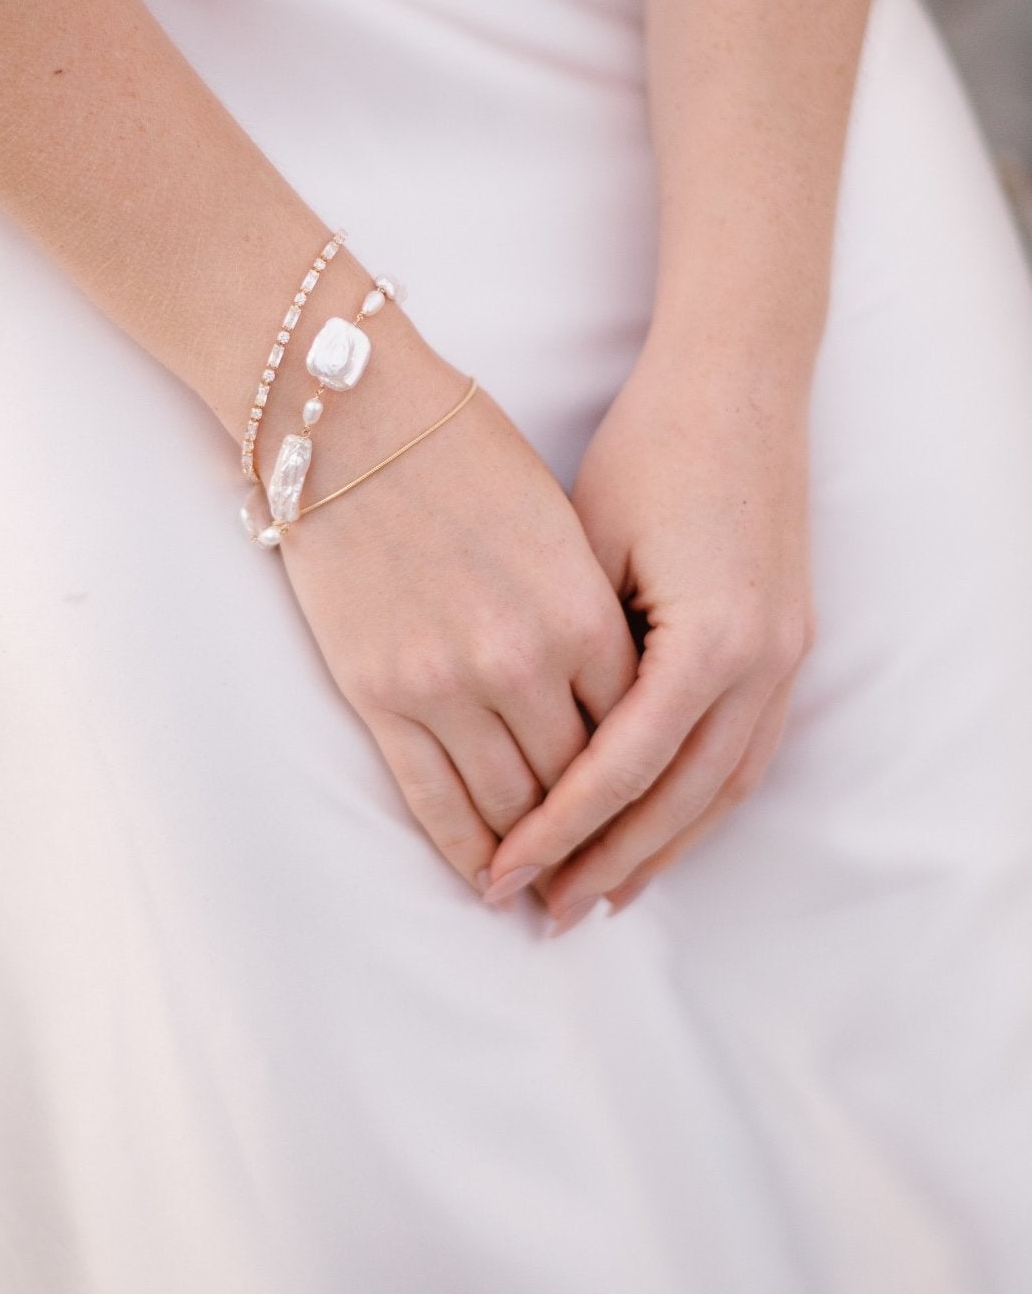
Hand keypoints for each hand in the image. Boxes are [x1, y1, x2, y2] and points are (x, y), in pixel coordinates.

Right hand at [271, 316, 639, 894]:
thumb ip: (589, 609)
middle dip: (597, 834)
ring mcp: (447, 685)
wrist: (347, 416)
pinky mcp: (380, 695)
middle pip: (579, 779)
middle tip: (610, 877)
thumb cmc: (459, 447)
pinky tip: (484, 878)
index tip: (648, 809)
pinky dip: (465, 849)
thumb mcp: (556, 522)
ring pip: (511, 804)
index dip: (642, 776)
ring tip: (549, 888)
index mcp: (580, 612)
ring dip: (535, 853)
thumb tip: (609, 687)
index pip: (632, 727)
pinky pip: (433, 800)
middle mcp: (522, 662)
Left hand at [481, 329, 817, 924]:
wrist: (741, 381)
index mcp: (707, 639)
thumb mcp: (588, 547)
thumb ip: (574, 652)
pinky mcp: (788, 644)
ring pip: (724, 788)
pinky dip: (703, 802)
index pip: (622, 768)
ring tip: (603, 892)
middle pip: (680, 799)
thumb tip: (531, 750)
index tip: (504, 870)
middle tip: (547, 912)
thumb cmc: (650, 449)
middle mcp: (760, 661)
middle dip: (611, 861)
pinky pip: (747, 753)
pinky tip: (662, 830)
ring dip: (664, 847)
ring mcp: (786, 656)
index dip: (560, 828)